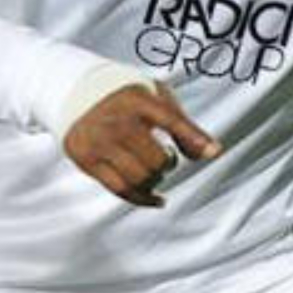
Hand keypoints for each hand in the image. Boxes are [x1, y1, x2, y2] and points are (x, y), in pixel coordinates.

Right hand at [62, 83, 221, 207]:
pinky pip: (121, 190)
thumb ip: (183, 124)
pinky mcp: (87, 161)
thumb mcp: (156, 97)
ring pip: (139, 179)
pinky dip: (143, 199)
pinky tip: (156, 198)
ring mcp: (98, 142)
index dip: (192, 137)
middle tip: (166, 156)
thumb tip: (209, 154)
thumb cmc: (128, 98)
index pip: (170, 120)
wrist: (77, 94)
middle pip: (156, 161)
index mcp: (136, 100)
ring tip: (154, 169)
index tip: (215, 152)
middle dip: (168, 164)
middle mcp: (116, 121)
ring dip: (155, 181)